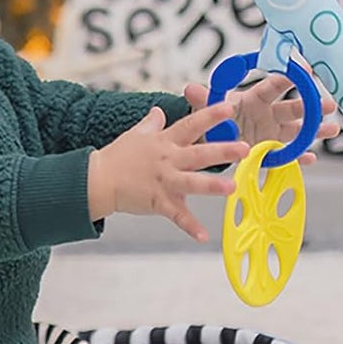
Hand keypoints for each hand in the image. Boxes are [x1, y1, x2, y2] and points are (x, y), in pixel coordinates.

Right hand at [87, 103, 248, 242]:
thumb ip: (151, 123)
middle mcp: (168, 161)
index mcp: (165, 142)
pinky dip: (190, 227)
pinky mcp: (157, 202)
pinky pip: (176, 216)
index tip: (229, 107)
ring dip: (211, 186)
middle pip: (199, 154)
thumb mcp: (135, 135)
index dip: (210, 115)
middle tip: (245, 148)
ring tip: (232, 188)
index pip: (191, 125)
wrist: (97, 179)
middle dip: (222, 151)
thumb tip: (159, 110)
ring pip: (191, 183)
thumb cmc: (116, 157)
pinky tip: (204, 236)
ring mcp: (164, 182)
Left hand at [183, 73, 339, 164]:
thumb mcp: (206, 109)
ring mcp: (273, 132)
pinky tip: (311, 159)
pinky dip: (299, 157)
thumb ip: (203, 100)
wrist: (212, 138)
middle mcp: (268, 113)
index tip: (306, 69)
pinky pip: (288, 153)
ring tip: (334, 129)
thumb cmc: (214, 117)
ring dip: (315, 130)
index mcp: (254, 99)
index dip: (288, 78)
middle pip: (292, 108)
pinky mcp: (273, 149)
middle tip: (329, 105)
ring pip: (298, 130)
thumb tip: (189, 88)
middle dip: (311, 106)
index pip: (273, 87)